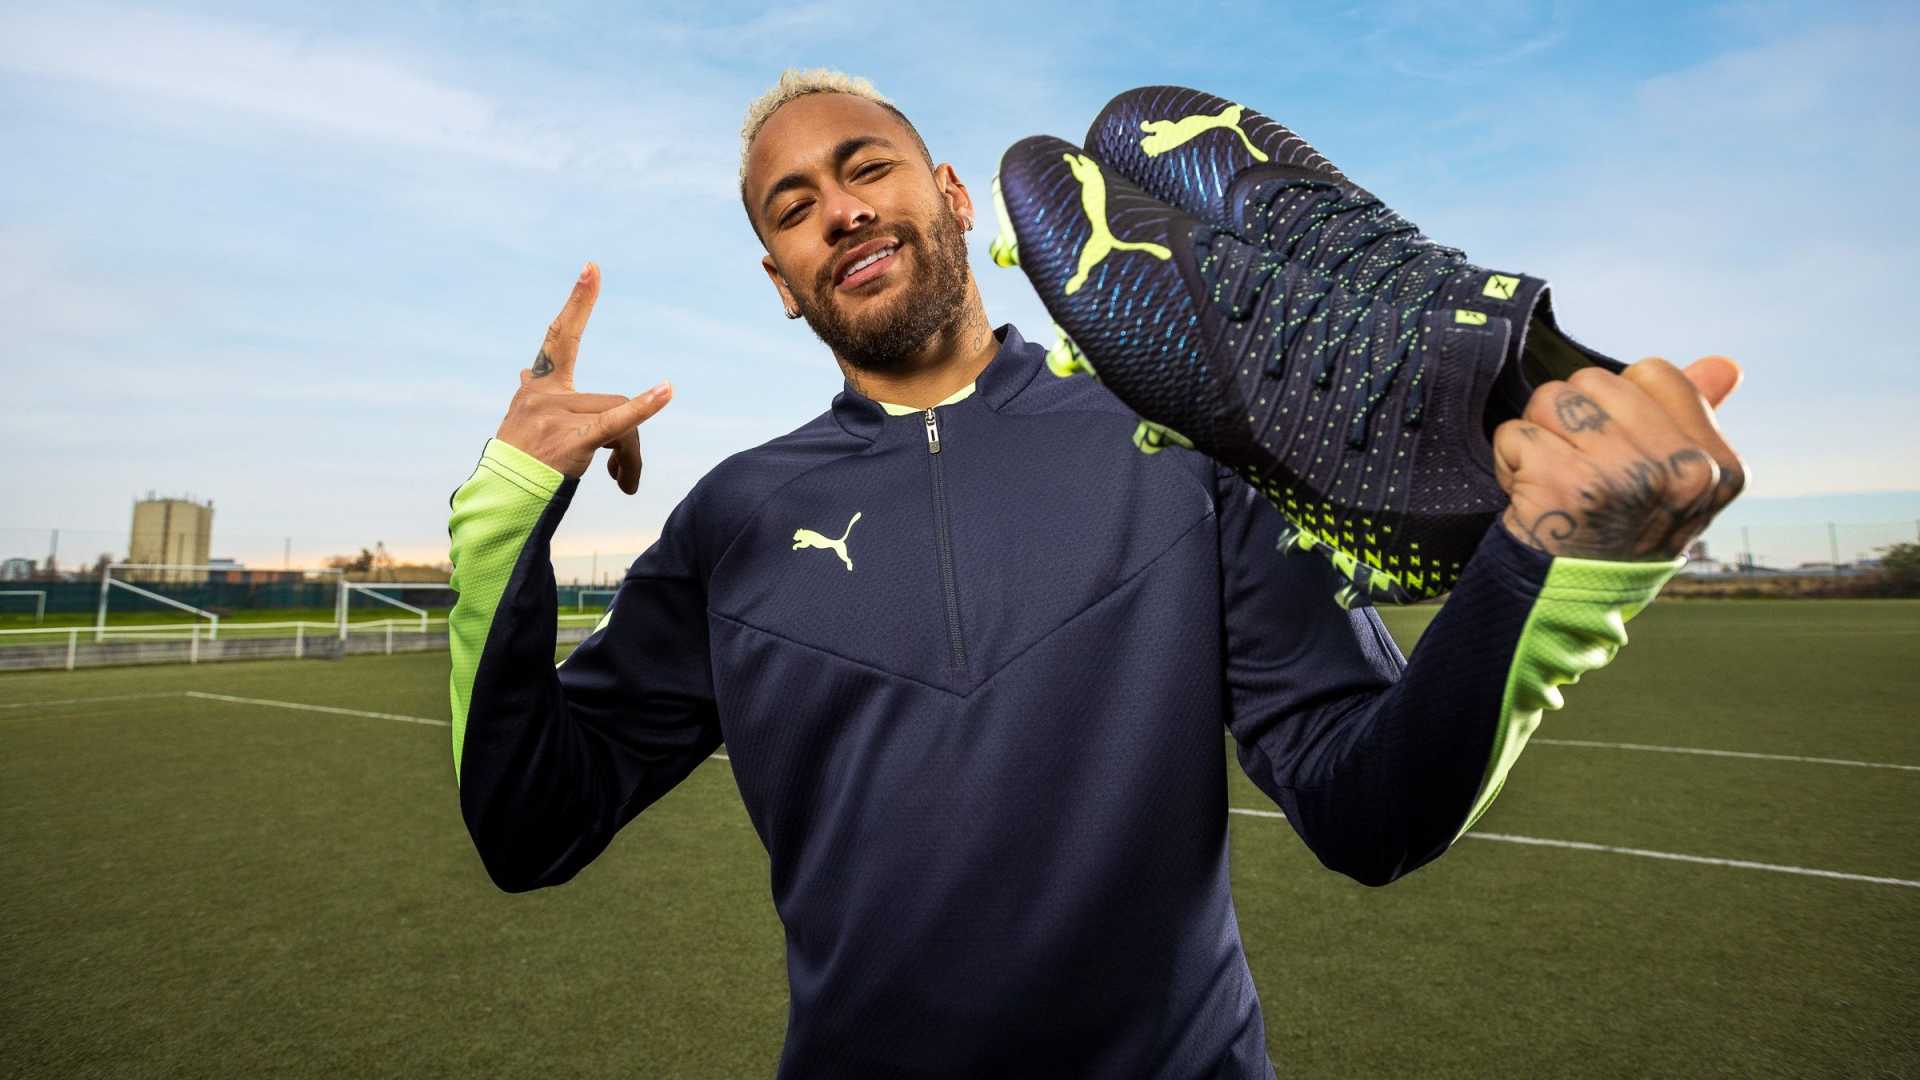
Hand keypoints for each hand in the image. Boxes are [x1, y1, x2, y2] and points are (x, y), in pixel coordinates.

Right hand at [495, 262, 671, 493]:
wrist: (503, 499)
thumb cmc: (519, 462)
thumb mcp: (521, 420)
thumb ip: (532, 394)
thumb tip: (525, 370)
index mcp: (538, 388)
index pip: (559, 338)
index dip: (578, 304)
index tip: (592, 269)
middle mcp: (544, 396)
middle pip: (612, 403)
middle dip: (627, 440)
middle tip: (626, 474)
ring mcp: (555, 417)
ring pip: (620, 425)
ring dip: (630, 459)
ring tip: (625, 485)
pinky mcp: (571, 440)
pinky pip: (615, 423)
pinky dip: (644, 407)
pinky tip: (666, 391)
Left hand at [1493, 356, 1745, 560]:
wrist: (1572, 600)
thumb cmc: (1621, 532)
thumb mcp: (1675, 483)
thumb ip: (1695, 418)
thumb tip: (1725, 365)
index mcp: (1717, 464)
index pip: (1654, 372)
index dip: (1620, 404)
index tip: (1618, 451)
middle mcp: (1679, 469)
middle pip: (1595, 380)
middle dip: (1573, 417)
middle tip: (1579, 468)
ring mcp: (1622, 475)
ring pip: (1551, 398)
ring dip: (1540, 434)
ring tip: (1555, 476)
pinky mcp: (1565, 483)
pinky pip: (1515, 432)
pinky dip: (1510, 459)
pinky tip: (1531, 494)